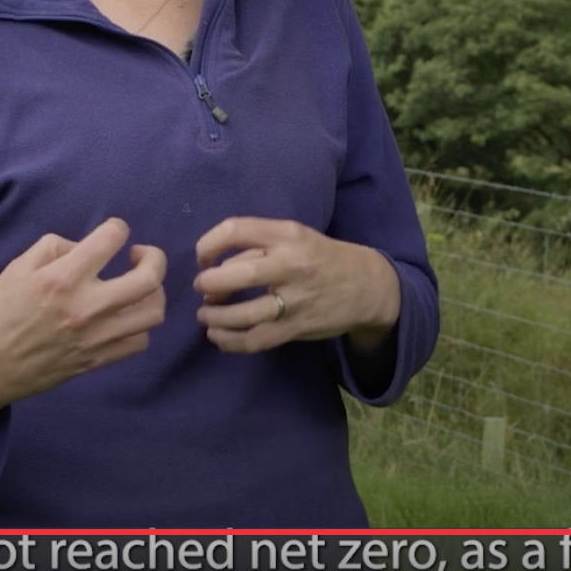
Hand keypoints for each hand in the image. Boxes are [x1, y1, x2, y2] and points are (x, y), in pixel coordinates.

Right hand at [0, 217, 165, 434]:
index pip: (112, 239)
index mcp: (62, 278)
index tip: (113, 233)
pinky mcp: (96, 361)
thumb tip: (86, 247)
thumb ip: (55, 248)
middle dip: (154, 258)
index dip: (117, 228)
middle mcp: (86, 307)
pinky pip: (139, 342)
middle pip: (149, 278)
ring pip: (153, 313)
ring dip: (153, 293)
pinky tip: (124, 316)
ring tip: (138, 287)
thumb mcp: (17, 268)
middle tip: (139, 256)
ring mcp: (95, 337)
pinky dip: (139, 325)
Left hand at [192, 216, 400, 354]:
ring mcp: (296, 299)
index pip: (235, 229)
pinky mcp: (297, 327)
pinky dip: (230, 341)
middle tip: (202, 288)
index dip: (208, 244)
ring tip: (205, 315)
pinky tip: (219, 337)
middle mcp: (291, 264)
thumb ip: (259, 243)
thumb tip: (213, 263)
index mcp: (287, 234)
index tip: (202, 258)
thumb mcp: (296, 236)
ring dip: (215, 316)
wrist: (368, 286)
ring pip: (245, 313)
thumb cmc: (321, 257)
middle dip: (209, 282)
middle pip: (238, 273)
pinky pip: (256, 339)